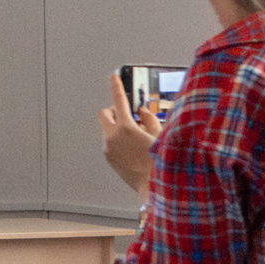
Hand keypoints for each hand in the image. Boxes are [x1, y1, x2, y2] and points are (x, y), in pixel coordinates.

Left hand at [99, 82, 159, 196]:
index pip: (119, 100)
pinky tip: (134, 149)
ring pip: (108, 129)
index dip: (117, 86)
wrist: (153, 186)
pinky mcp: (108, 158)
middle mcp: (112, 137)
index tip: (113, 77)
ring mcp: (108, 148)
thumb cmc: (160, 162)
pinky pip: (110, 142)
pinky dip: (118, 140)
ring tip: (137, 137)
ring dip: (118, 127)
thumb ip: (149, 119)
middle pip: (104, 114)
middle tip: (129, 115)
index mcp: (126, 128)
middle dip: (114, 111)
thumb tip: (142, 111)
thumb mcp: (160, 135)